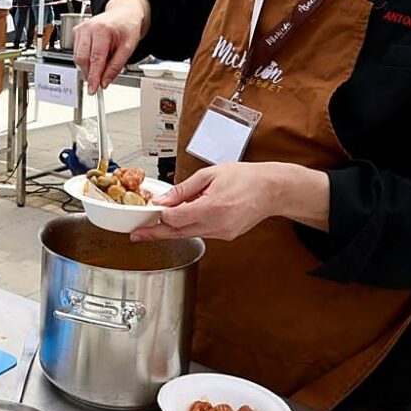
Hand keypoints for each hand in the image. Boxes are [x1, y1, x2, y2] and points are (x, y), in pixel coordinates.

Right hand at [71, 0, 148, 92]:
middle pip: (82, 59)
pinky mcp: (76, 31)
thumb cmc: (127, 27)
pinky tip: (96, 55)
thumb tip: (104, 82)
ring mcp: (80, 29)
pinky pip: (77, 52)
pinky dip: (86, 59)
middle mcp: (88, 28)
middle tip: (98, 82)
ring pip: (78, 57)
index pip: (95, 58)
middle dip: (89, 73)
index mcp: (102, 30)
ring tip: (103, 61)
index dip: (93, 76)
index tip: (93, 89)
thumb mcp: (128, 48)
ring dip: (88, 66)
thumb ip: (116, 67)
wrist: (124, 13)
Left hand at [130, 162, 329, 241]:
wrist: (272, 189)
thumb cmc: (245, 177)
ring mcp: (223, 233)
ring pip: (188, 234)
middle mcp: (217, 225)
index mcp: (212, 207)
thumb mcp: (209, 175)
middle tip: (138, 234)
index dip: (159, 215)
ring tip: (155, 225)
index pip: (175, 218)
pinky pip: (201, 233)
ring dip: (172, 229)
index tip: (147, 212)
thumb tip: (163, 200)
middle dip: (156, 233)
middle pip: (178, 232)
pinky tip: (181, 219)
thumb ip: (183, 189)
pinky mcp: (226, 236)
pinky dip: (188, 227)